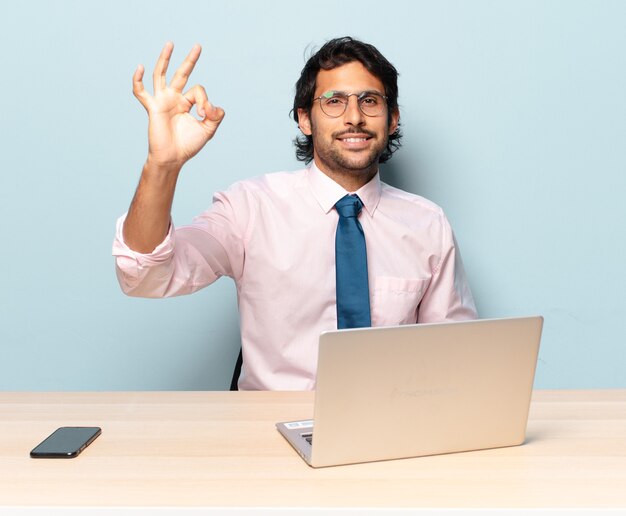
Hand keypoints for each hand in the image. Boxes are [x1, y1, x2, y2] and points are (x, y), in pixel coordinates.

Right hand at [133, 42, 224, 169]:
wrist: (173, 158)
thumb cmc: (188, 145)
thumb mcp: (208, 130)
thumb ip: (215, 116)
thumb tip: (213, 105)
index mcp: (187, 102)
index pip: (198, 90)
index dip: (204, 100)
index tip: (205, 114)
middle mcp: (174, 98)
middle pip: (182, 74)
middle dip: (190, 60)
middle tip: (198, 46)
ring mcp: (162, 101)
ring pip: (161, 75)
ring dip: (165, 59)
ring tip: (170, 44)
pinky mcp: (153, 108)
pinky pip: (141, 92)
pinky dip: (138, 80)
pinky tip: (139, 68)